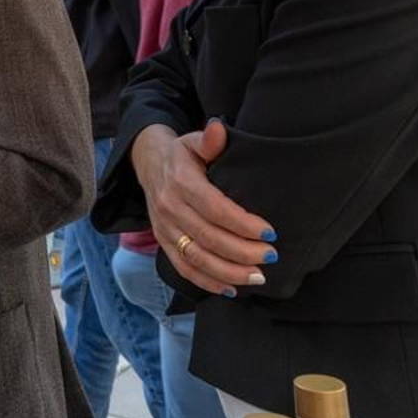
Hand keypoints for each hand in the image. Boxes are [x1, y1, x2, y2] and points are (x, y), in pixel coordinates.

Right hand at [131, 120, 273, 297]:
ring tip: (257, 277)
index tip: (269, 233)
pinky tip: (233, 288)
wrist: (148, 164)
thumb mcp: (193, 141)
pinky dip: (208, 282)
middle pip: (208, 237)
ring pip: (196, 258)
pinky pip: (184, 268)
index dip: (243, 224)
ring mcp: (164, 228)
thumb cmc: (182, 154)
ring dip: (229, 272)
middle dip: (242, 252)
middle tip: (270, 256)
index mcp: (181, 182)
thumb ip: (209, 140)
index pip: (215, 209)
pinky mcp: (163, 242)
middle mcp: (170, 207)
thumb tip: (218, 129)